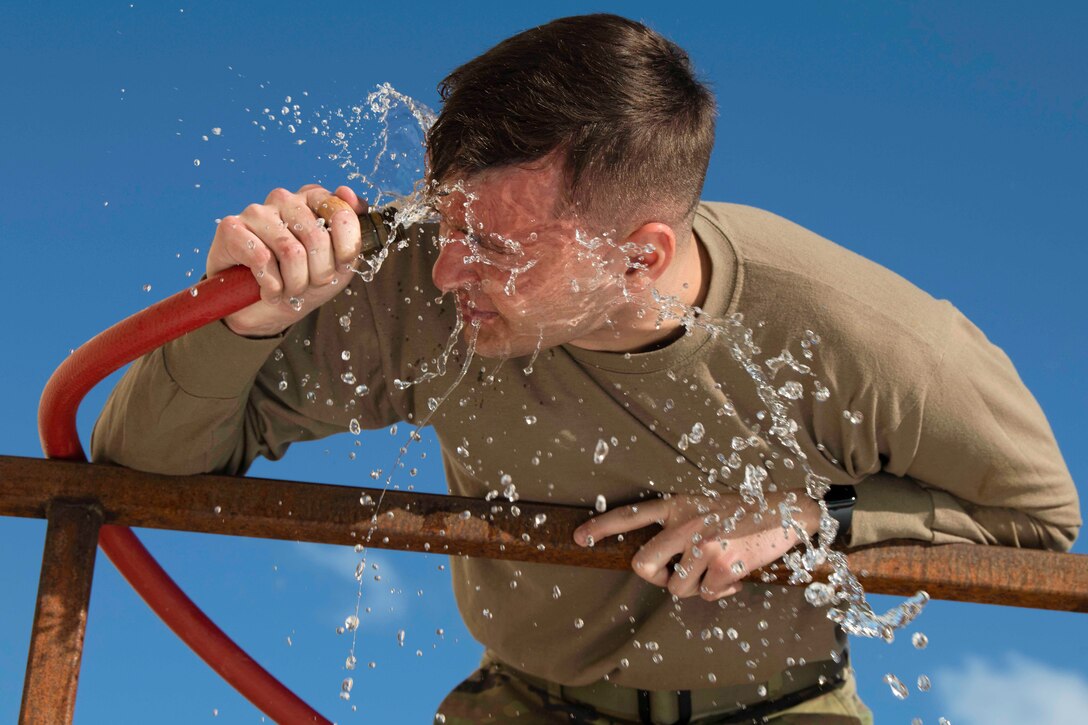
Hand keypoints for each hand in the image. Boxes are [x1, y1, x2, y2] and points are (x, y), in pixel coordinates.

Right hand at [207, 184, 367, 336]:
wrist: (267, 309)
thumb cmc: (305, 279)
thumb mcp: (341, 262)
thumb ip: (353, 230)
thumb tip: (347, 192)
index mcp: (314, 199)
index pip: (341, 213)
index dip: (346, 251)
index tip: (340, 268)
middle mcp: (285, 199)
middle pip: (317, 238)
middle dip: (319, 274)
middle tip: (309, 285)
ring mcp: (257, 211)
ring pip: (290, 251)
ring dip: (295, 284)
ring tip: (289, 290)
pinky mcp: (231, 228)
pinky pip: (261, 259)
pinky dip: (271, 286)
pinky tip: (269, 290)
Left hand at [573, 490, 821, 600]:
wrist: (787, 510)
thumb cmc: (742, 512)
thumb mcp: (704, 507)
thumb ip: (679, 528)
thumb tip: (664, 566)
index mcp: (677, 505)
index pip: (631, 515)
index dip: (602, 528)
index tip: (578, 538)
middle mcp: (685, 523)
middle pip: (643, 565)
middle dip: (656, 578)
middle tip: (674, 574)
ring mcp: (703, 544)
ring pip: (677, 588)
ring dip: (696, 587)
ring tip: (717, 567)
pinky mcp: (723, 564)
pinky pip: (708, 595)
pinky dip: (721, 591)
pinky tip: (736, 572)